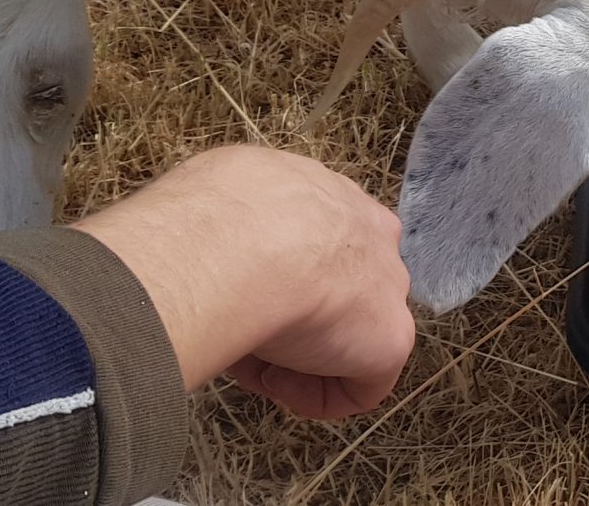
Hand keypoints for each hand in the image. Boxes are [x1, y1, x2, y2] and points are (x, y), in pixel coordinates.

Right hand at [75, 146, 414, 419]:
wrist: (235, 242)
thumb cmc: (205, 219)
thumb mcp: (210, 200)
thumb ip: (227, 223)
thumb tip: (198, 245)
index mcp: (325, 194)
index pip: (312, 240)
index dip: (269, 277)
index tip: (230, 296)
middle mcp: (368, 230)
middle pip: (335, 287)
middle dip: (290, 315)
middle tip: (239, 330)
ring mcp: (387, 284)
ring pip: (342, 335)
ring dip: (295, 355)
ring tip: (244, 355)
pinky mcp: (391, 340)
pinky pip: (356, 385)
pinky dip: (309, 395)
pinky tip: (271, 382)